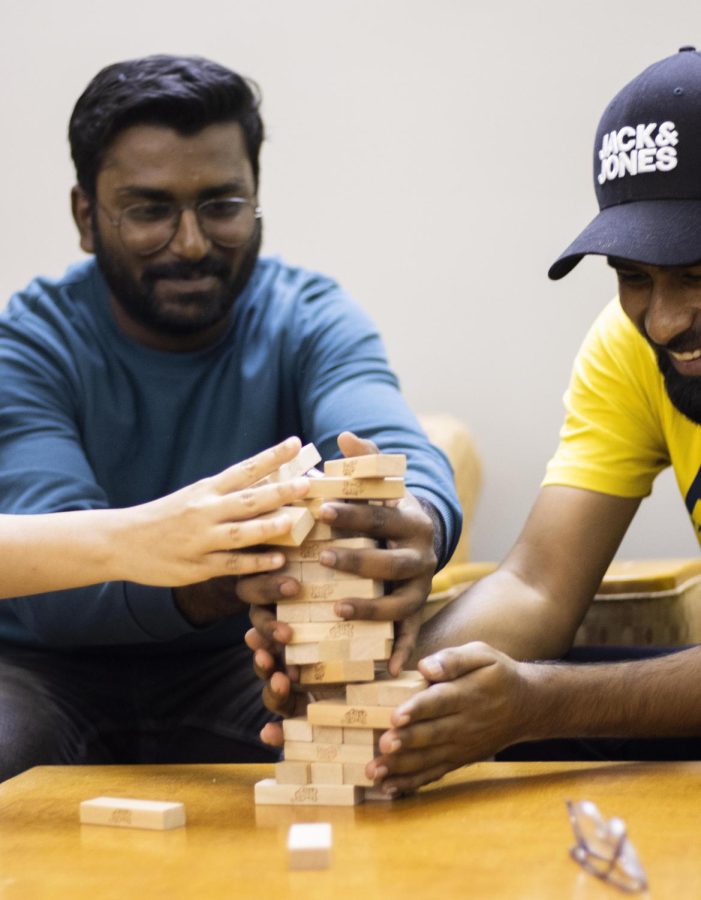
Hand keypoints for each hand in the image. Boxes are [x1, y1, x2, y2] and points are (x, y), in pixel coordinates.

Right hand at [134, 436, 310, 623]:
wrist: (121, 541)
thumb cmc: (164, 517)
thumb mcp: (194, 496)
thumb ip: (227, 493)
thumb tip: (268, 480)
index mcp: (206, 490)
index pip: (244, 469)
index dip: (271, 457)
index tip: (295, 442)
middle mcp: (205, 511)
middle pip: (247, 499)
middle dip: (278, 491)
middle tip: (306, 484)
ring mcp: (201, 540)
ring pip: (240, 532)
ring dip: (268, 526)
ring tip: (294, 521)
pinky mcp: (197, 566)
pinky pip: (231, 564)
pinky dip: (255, 563)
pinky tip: (277, 560)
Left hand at [316, 430, 436, 673]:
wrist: (425, 538)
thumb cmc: (389, 512)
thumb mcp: (382, 487)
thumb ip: (365, 463)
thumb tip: (344, 435)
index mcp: (409, 521)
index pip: (378, 516)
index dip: (351, 514)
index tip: (320, 509)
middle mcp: (421, 555)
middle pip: (390, 562)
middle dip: (357, 561)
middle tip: (322, 559)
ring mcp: (422, 587)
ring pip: (400, 603)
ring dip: (370, 608)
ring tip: (336, 608)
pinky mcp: (418, 612)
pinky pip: (411, 635)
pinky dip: (402, 651)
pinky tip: (388, 669)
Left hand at [366, 642, 530, 794]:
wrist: (526, 707)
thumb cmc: (497, 675)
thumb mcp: (482, 655)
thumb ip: (454, 659)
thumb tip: (426, 667)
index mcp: (468, 694)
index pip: (440, 702)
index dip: (418, 709)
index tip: (396, 715)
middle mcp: (464, 724)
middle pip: (432, 734)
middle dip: (406, 741)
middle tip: (383, 745)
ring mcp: (461, 746)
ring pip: (429, 758)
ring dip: (401, 766)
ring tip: (375, 771)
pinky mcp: (459, 760)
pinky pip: (434, 773)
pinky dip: (412, 783)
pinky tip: (388, 787)